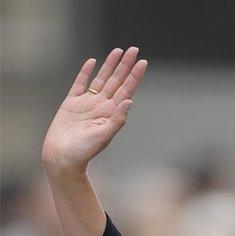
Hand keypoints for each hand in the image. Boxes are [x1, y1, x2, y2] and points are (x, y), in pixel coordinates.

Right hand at [42, 47, 147, 173]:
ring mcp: (87, 103)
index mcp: (112, 113)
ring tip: (118, 51)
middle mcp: (102, 105)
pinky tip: (92, 62)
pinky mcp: (71, 103)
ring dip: (109, 65)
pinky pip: (80, 84)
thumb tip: (129, 101)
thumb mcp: (104, 135)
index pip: (127, 90)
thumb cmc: (85, 151)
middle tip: (134, 49)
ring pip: (101, 79)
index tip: (143, 62)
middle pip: (117, 80)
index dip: (135, 76)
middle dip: (125, 65)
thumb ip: (117, 119)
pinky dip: (85, 72)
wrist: (62, 157)